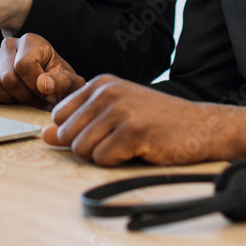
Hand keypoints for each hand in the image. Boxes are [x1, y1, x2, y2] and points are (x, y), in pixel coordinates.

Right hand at [0, 33, 85, 107]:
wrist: (46, 87)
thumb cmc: (58, 83)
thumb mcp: (69, 83)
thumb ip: (62, 82)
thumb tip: (43, 84)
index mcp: (31, 41)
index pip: (24, 66)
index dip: (34, 85)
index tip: (43, 89)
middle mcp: (9, 44)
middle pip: (7, 78)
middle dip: (22, 95)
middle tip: (32, 95)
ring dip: (7, 98)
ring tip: (20, 95)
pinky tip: (6, 96)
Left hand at [43, 76, 245, 166]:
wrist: (201, 127)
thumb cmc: (157, 121)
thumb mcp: (116, 113)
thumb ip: (78, 121)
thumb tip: (45, 135)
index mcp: (101, 83)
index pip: (59, 115)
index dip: (75, 132)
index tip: (101, 132)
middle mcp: (107, 92)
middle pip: (68, 134)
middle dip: (88, 147)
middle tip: (117, 141)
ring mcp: (120, 110)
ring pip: (82, 148)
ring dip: (103, 156)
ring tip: (127, 145)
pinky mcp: (133, 131)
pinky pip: (102, 159)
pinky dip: (117, 162)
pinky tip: (137, 151)